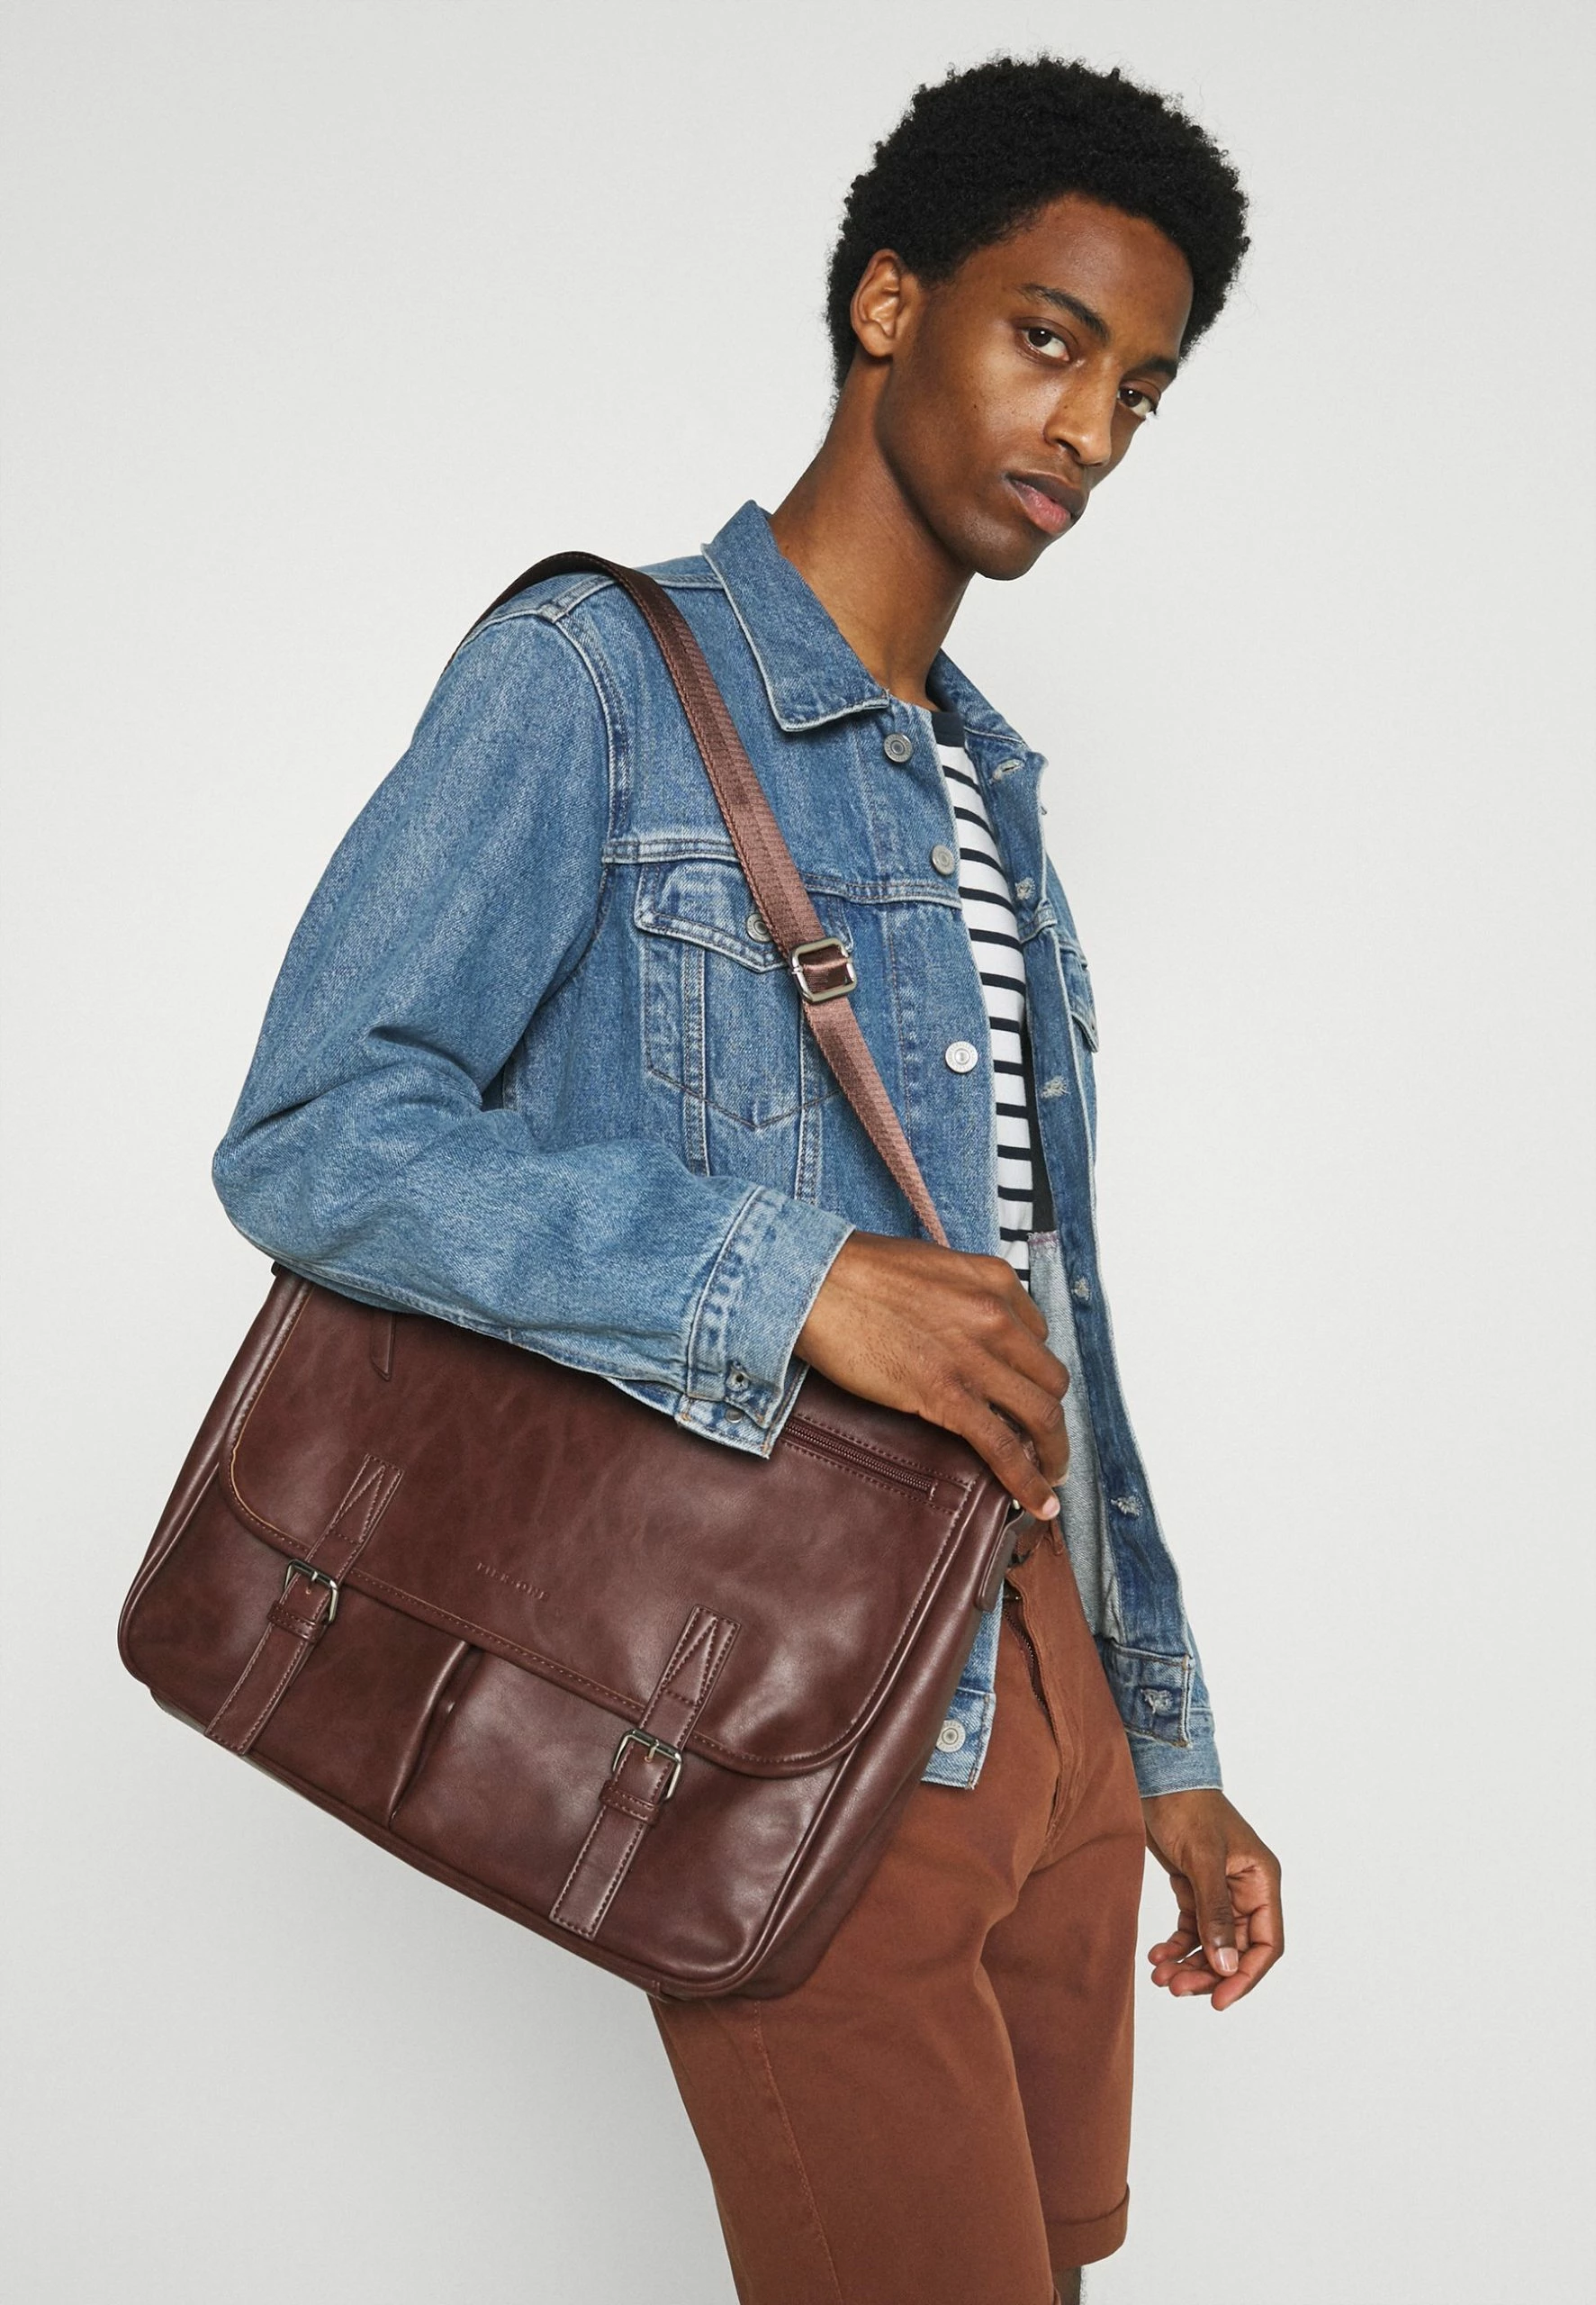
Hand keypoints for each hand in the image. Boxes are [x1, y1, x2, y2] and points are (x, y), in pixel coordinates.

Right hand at [796, 1231, 1067, 1518]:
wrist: (814, 1282)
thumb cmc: (856, 1272)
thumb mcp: (930, 1266)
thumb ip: (961, 1296)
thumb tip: (964, 1332)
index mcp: (995, 1280)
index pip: (1038, 1334)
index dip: (1029, 1369)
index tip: (1020, 1391)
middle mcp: (998, 1316)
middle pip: (1050, 1379)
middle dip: (1049, 1413)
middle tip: (1042, 1439)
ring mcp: (976, 1358)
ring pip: (1043, 1415)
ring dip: (1053, 1452)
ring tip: (1050, 1476)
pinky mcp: (948, 1396)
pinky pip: (1006, 1447)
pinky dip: (1030, 1481)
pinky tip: (1041, 1505)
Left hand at [1141, 1790, 1282, 2011]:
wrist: (1155, 1776)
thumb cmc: (1187, 1807)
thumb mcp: (1203, 1860)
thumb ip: (1214, 1914)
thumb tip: (1226, 1966)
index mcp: (1261, 1882)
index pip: (1266, 1943)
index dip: (1246, 1976)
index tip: (1219, 2000)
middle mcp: (1245, 1891)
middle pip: (1236, 1950)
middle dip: (1209, 1973)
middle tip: (1176, 1988)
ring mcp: (1219, 1892)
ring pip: (1211, 1944)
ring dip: (1189, 1964)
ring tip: (1161, 1977)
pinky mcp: (1193, 1888)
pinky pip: (1191, 1929)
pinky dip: (1176, 1946)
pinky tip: (1157, 1956)